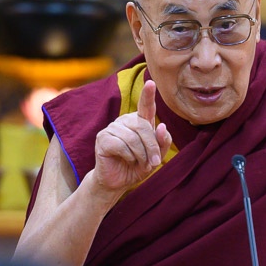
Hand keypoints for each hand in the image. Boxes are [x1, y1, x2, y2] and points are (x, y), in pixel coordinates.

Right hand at [93, 80, 172, 194]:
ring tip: (139, 163)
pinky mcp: (102, 138)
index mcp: (139, 122)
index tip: (151, 82)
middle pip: (143, 127)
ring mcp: (112, 128)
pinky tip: (126, 160)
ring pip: (133, 138)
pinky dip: (128, 156)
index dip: (148, 94)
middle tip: (154, 163)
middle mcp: (125, 121)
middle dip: (152, 147)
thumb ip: (162, 143)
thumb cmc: (137, 167)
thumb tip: (162, 126)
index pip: (145, 106)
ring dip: (140, 155)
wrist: (117, 182)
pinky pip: (121, 145)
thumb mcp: (155, 157)